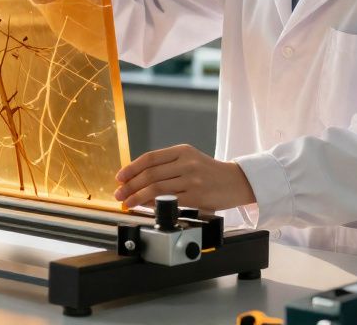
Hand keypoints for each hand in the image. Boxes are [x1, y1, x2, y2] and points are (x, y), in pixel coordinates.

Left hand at [114, 144, 255, 211]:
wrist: (237, 182)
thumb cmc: (210, 172)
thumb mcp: (190, 160)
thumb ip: (167, 166)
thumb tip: (138, 179)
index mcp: (182, 150)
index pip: (150, 158)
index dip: (131, 168)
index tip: (120, 177)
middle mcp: (186, 163)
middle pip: (150, 174)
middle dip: (130, 185)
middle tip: (120, 193)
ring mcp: (192, 179)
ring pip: (156, 188)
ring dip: (137, 197)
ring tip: (128, 202)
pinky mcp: (196, 197)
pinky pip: (168, 200)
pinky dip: (153, 204)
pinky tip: (146, 207)